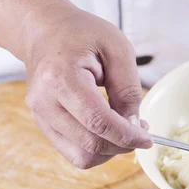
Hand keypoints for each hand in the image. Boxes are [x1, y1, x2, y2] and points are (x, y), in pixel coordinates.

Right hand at [23, 7, 151, 168]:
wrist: (45, 31)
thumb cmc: (81, 34)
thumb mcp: (117, 49)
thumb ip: (128, 89)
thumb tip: (134, 126)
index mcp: (60, 78)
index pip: (98, 122)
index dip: (127, 136)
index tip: (148, 138)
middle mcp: (44, 101)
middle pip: (90, 144)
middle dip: (122, 144)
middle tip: (140, 131)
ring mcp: (40, 116)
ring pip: (82, 156)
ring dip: (110, 151)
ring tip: (123, 130)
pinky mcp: (44, 125)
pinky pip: (74, 152)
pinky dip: (97, 149)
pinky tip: (108, 132)